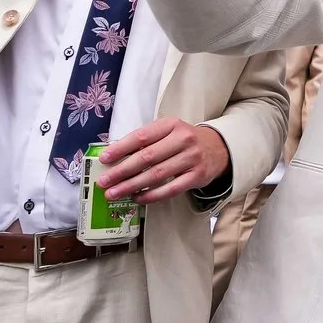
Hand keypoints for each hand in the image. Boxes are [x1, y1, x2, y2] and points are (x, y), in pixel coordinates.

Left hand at [95, 118, 229, 203]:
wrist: (218, 148)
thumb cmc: (184, 141)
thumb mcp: (168, 132)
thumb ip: (146, 141)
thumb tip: (114, 156)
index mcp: (171, 125)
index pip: (142, 136)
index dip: (121, 148)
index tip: (104, 159)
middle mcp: (183, 140)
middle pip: (147, 157)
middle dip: (122, 171)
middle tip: (104, 181)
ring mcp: (192, 159)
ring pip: (156, 175)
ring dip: (131, 186)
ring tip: (114, 193)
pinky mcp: (197, 176)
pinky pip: (170, 189)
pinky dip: (151, 195)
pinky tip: (137, 198)